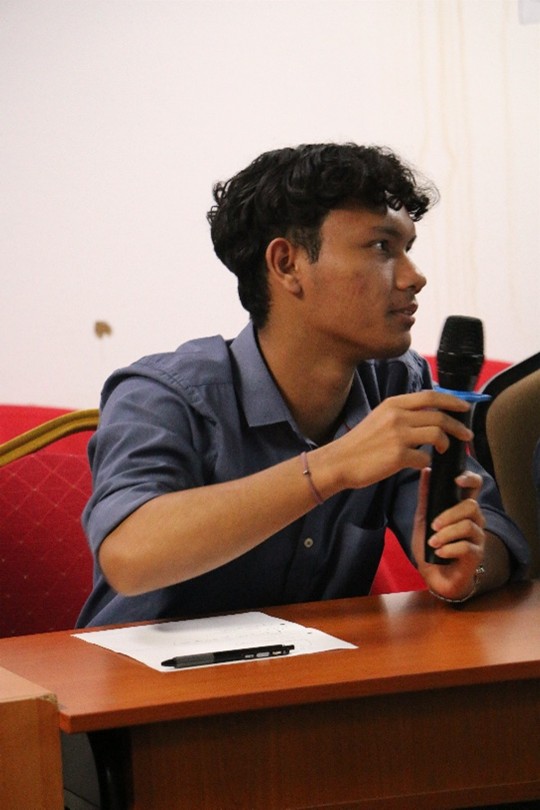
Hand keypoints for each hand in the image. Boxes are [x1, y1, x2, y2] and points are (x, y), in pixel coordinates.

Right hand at [333, 390, 472, 490]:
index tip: (465, 407)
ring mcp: (398, 436)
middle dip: (458, 426)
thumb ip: (401, 414)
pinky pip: (425, 459)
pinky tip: (422, 465)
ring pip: (437, 435)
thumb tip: (428, 415)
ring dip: (447, 443)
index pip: (431, 396)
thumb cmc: (360, 443)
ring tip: (445, 450)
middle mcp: (397, 416)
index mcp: (393, 404)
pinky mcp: (398, 456)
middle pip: (439, 416)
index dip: (452, 400)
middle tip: (467, 435)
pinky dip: (427, 463)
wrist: (339, 461)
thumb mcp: (379, 418)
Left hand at [412, 467, 485, 599]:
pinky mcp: (477, 555)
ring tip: (432, 542)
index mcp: (462, 508)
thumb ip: (426, 497)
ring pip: (468, 526)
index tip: (456, 480)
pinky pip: (466, 547)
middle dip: (449, 514)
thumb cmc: (430, 546)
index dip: (469, 479)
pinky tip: (439, 553)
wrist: (432, 575)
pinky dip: (449, 549)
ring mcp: (478, 537)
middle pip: (471, 506)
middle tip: (433, 525)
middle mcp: (474, 520)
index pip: (475, 486)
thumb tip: (426, 471)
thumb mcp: (423, 518)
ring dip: (446, 534)